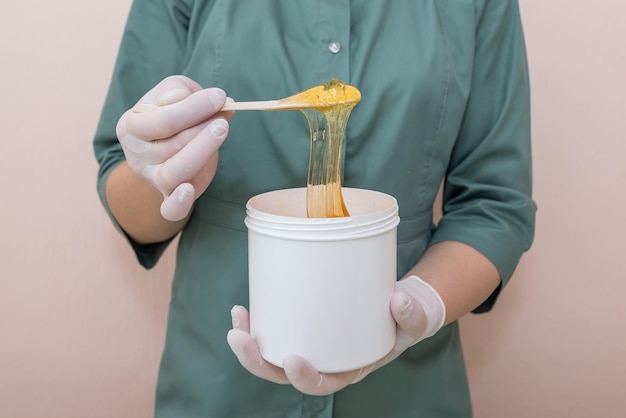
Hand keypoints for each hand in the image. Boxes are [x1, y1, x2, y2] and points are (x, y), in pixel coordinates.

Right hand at [116, 75, 232, 220]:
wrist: (175, 142)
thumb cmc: (176, 112)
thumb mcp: (175, 92)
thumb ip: (177, 89)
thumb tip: (177, 97)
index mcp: (130, 126)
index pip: (160, 120)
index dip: (192, 108)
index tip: (219, 97)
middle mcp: (137, 155)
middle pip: (168, 146)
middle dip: (200, 129)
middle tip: (222, 118)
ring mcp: (152, 178)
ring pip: (174, 173)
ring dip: (201, 152)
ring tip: (221, 130)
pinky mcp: (169, 196)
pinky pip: (170, 209)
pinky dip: (178, 204)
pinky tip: (189, 190)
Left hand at [226, 275, 445, 394]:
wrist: (396, 307)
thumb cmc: (403, 320)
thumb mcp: (413, 320)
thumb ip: (410, 314)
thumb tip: (399, 299)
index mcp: (348, 368)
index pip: (322, 384)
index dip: (303, 378)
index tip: (291, 359)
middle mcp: (324, 361)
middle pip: (284, 373)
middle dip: (257, 360)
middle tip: (240, 337)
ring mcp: (311, 344)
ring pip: (271, 354)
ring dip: (249, 341)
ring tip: (237, 317)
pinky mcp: (302, 325)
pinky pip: (275, 330)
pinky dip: (258, 322)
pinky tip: (245, 308)